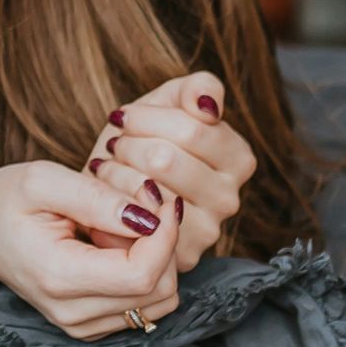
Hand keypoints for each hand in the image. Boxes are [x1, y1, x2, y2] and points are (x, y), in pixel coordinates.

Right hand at [0, 161, 182, 338]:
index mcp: (59, 277)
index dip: (165, 235)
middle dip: (164, 244)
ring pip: (160, 301)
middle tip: (140, 207)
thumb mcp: (43, 180)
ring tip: (122, 229)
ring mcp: (82, 326)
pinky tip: (118, 249)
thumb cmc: (6, 202)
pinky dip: (146, 274)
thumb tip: (149, 219)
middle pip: (159, 290)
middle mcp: (72, 313)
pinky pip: (146, 306)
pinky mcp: (92, 327)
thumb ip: (97, 197)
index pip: (143, 274)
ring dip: (157, 260)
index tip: (157, 199)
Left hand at [82, 71, 253, 271]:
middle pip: (166, 159)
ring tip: (109, 166)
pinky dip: (111, 201)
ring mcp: (206, 232)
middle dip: (129, 145)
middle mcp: (230, 199)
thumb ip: (196, 90)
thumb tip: (209, 105)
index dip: (147, 119)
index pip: (191, 129)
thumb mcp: (167, 104)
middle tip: (116, 145)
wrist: (109, 188)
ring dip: (116, 171)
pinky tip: (108, 195)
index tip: (125, 118)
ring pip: (147, 189)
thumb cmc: (141, 142)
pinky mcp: (177, 257)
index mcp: (237, 158)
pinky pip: (133, 222)